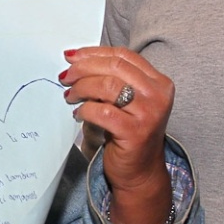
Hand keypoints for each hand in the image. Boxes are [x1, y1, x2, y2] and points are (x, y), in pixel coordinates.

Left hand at [60, 47, 173, 223]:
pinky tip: (78, 114)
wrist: (139, 171)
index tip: (71, 56)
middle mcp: (158, 95)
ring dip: (81, 88)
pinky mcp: (135, 132)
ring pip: (107, 86)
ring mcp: (149, 113)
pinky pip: (103, 112)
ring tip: (69, 96)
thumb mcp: (126, 102)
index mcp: (158, 82)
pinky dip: (85, 110)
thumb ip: (111, 80)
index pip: (124, 56)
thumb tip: (76, 62)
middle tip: (65, 76)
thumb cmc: (127, 133)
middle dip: (83, 68)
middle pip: (114, 67)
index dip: (94, 53)